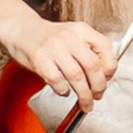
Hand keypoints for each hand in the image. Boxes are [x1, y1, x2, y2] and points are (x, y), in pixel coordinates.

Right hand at [0, 10, 116, 109]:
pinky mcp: (39, 59)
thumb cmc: (50, 38)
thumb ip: (89, 50)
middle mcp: (69, 36)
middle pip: (93, 65)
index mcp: (81, 30)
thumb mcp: (74, 35)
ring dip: (84, 95)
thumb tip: (105, 76)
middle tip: (98, 95)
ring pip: (77, 76)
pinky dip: (64, 90)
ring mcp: (53, 47)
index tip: (107, 78)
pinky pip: (57, 81)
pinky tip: (64, 91)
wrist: (22, 30)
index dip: (110, 67)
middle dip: (99, 86)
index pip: (106, 48)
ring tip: (85, 103)